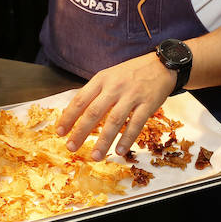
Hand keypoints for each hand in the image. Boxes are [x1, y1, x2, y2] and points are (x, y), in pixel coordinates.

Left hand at [55, 52, 176, 160]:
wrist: (160, 65)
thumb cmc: (130, 73)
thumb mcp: (109, 76)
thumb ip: (95, 92)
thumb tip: (75, 112)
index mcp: (102, 79)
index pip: (80, 99)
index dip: (69, 117)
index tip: (60, 131)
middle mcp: (114, 87)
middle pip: (94, 112)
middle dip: (81, 131)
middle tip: (71, 147)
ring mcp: (131, 95)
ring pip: (114, 121)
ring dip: (103, 141)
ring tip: (95, 156)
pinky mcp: (148, 104)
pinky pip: (136, 124)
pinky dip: (127, 139)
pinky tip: (120, 151)